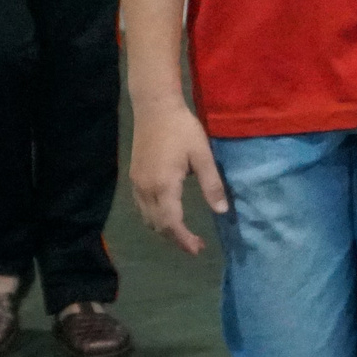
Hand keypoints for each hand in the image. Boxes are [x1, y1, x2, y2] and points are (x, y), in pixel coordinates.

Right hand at [131, 99, 227, 254]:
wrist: (155, 107)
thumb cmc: (182, 128)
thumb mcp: (202, 155)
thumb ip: (212, 184)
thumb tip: (222, 211)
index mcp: (164, 186)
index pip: (172, 224)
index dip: (184, 240)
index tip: (198, 249)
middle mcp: (146, 189)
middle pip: (158, 225)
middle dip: (176, 239)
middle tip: (195, 246)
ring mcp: (137, 183)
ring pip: (147, 217)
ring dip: (164, 229)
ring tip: (183, 233)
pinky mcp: (135, 176)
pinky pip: (141, 207)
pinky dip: (153, 217)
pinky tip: (166, 214)